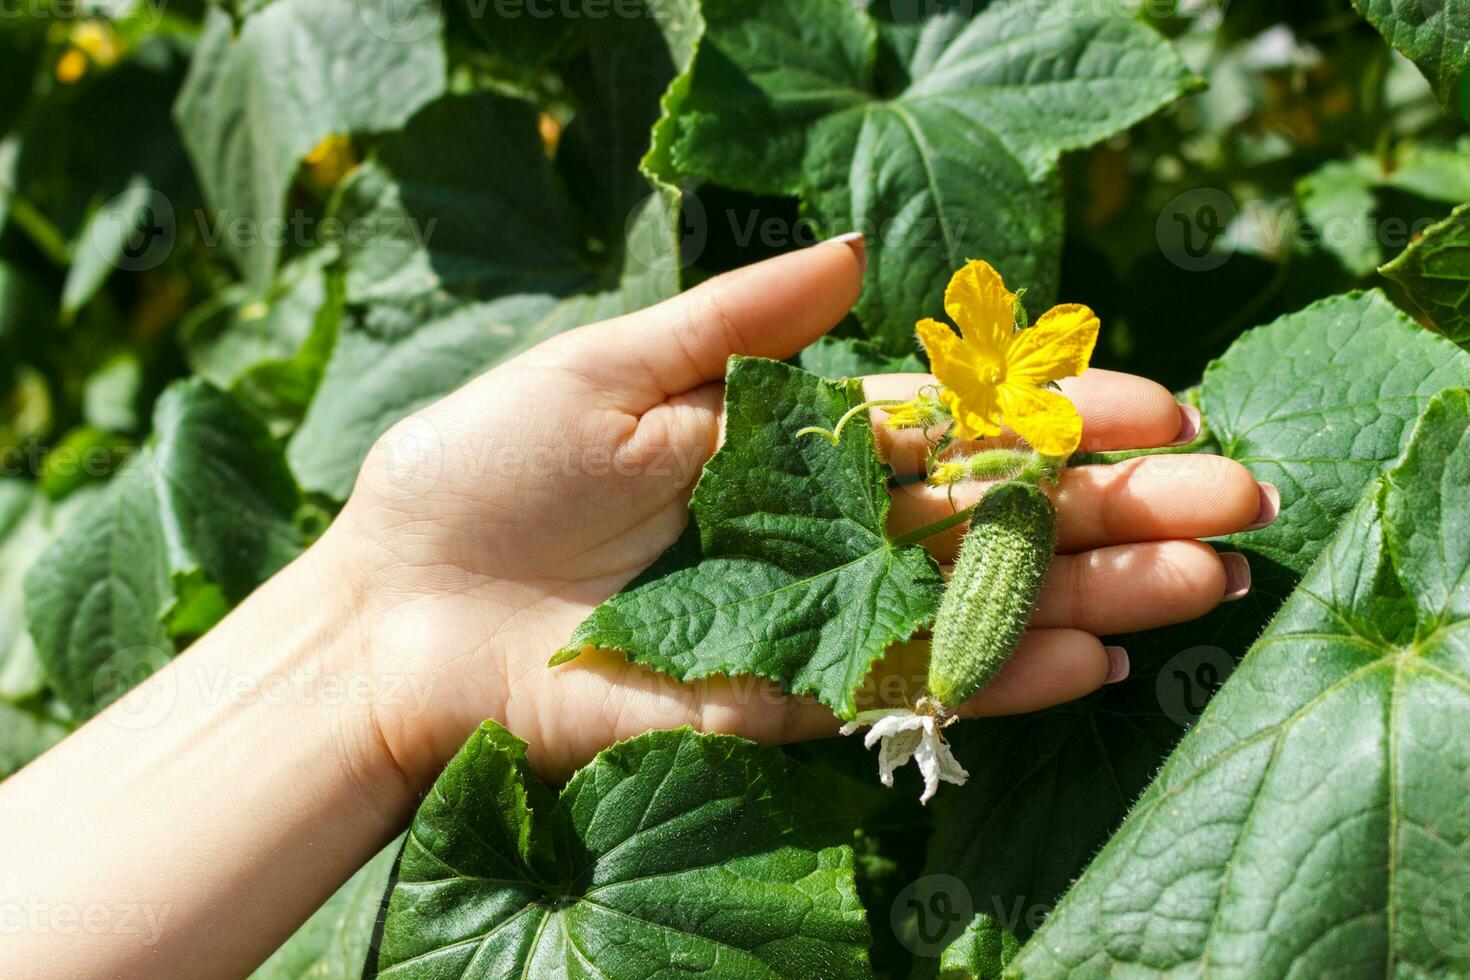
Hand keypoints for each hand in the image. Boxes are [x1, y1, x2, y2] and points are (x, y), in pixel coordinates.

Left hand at [325, 238, 1273, 785]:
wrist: (397, 617)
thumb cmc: (482, 474)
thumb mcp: (610, 366)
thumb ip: (742, 319)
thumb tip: (864, 252)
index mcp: (789, 439)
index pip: (951, 422)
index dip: (1054, 413)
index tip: (1158, 404)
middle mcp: (820, 529)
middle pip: (990, 515)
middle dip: (1112, 506)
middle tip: (1239, 497)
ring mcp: (808, 618)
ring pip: (973, 605)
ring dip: (1090, 593)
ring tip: (1203, 580)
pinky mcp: (778, 703)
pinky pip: (904, 691)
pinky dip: (998, 676)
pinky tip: (1094, 656)